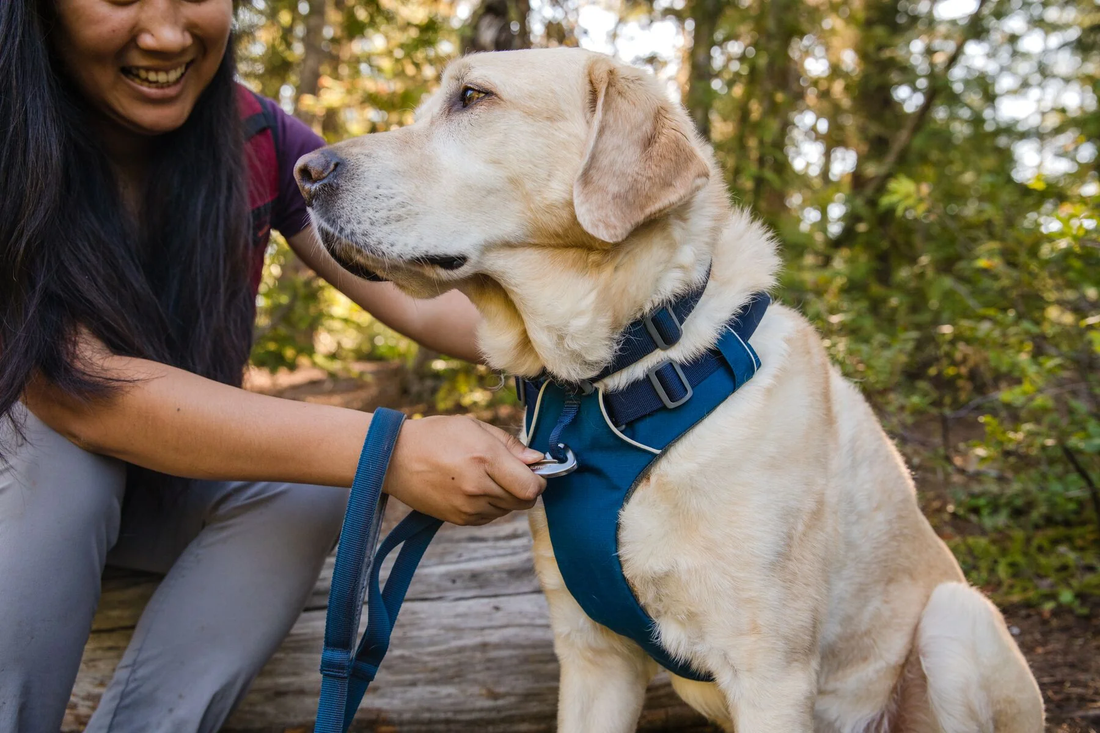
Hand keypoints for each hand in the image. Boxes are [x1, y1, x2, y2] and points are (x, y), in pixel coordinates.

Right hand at [383, 415, 546, 524]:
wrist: (395, 458)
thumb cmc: (436, 435)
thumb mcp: (474, 426)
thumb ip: (510, 444)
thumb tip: (538, 460)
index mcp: (486, 459)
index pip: (532, 487)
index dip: (539, 479)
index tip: (533, 470)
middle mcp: (479, 487)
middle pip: (524, 502)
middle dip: (525, 488)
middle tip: (509, 472)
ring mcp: (468, 507)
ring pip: (508, 510)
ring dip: (507, 497)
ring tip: (485, 476)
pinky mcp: (459, 519)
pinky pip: (490, 517)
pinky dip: (490, 505)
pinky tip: (474, 488)